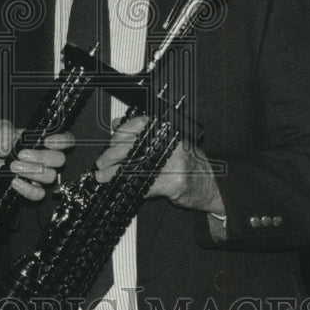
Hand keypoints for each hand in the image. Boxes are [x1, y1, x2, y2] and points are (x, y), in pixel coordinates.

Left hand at [0, 118, 72, 200]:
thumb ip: (2, 131)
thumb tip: (7, 146)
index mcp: (42, 141)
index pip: (66, 140)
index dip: (62, 140)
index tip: (47, 141)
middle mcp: (46, 159)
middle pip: (59, 159)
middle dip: (40, 156)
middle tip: (20, 155)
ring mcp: (41, 176)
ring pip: (50, 176)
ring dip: (31, 171)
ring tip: (13, 166)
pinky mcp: (33, 190)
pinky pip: (39, 194)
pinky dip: (27, 188)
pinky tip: (14, 182)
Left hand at [94, 115, 224, 214]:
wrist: (208, 185)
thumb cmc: (187, 162)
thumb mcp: (165, 142)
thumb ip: (142, 132)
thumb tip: (117, 123)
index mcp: (168, 129)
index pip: (139, 123)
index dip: (120, 133)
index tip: (110, 141)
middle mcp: (171, 142)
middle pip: (134, 144)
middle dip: (112, 154)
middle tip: (101, 162)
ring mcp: (174, 162)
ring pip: (135, 165)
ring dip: (115, 172)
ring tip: (103, 176)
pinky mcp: (174, 182)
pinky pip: (144, 183)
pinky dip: (129, 184)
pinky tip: (120, 186)